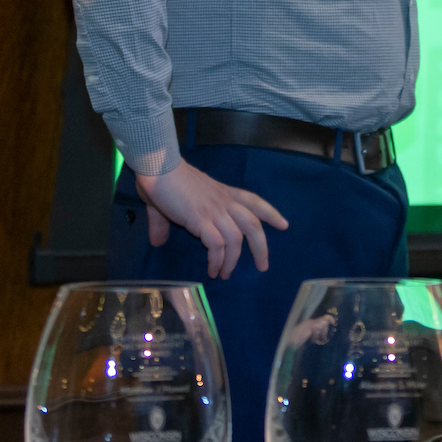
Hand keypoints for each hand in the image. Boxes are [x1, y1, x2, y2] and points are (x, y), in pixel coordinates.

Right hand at [135, 160, 289, 279]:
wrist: (158, 168)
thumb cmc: (163, 179)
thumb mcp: (171, 200)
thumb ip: (164, 222)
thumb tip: (157, 241)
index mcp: (223, 193)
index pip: (254, 201)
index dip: (270, 213)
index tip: (283, 225)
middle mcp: (223, 202)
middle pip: (253, 225)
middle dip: (261, 246)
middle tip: (263, 266)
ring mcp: (214, 211)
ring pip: (237, 239)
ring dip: (233, 260)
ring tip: (226, 274)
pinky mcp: (200, 220)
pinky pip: (217, 245)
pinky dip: (217, 260)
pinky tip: (212, 270)